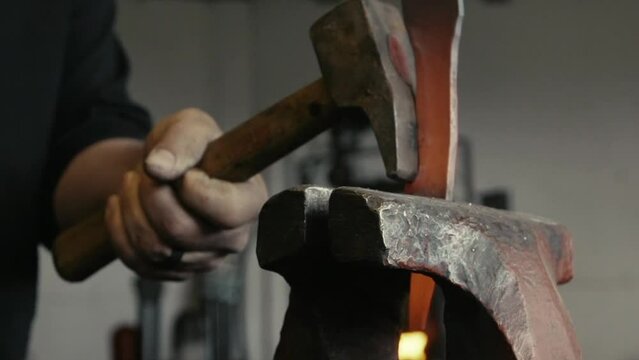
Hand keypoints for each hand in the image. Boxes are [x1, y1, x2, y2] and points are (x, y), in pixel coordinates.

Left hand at [104, 108, 267, 279]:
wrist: (167, 169)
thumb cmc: (189, 147)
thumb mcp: (191, 126)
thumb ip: (181, 141)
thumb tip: (158, 168)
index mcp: (250, 201)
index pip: (227, 212)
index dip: (194, 190)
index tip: (183, 171)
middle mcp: (233, 237)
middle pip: (181, 232)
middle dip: (150, 196)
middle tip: (144, 171)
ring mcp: (205, 259)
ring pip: (154, 249)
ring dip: (131, 209)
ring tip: (131, 181)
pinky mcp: (176, 271)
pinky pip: (137, 262)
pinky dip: (119, 229)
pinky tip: (121, 204)